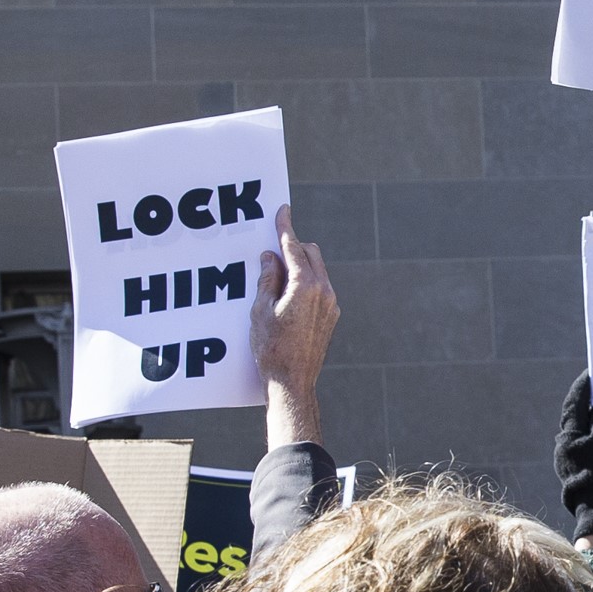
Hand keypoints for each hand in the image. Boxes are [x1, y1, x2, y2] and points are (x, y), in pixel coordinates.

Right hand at [251, 205, 337, 451]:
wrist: (293, 381)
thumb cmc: (271, 348)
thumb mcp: (260, 310)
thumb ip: (266, 279)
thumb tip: (270, 256)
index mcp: (305, 286)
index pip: (294, 247)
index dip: (285, 227)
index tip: (282, 210)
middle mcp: (325, 290)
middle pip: (310, 253)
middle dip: (292, 246)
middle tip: (271, 248)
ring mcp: (331, 304)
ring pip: (317, 271)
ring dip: (299, 265)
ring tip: (275, 275)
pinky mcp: (332, 316)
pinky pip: (320, 288)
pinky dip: (305, 282)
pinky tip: (286, 295)